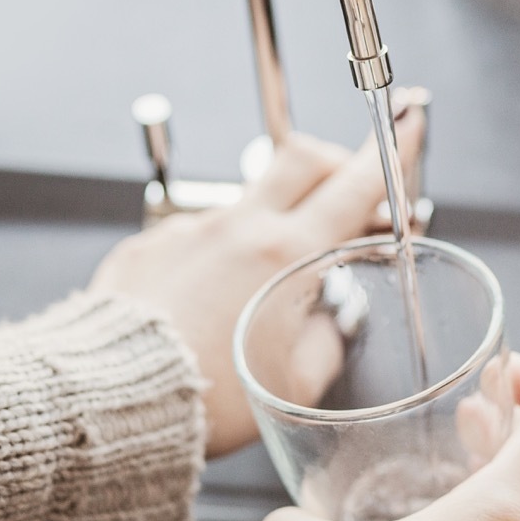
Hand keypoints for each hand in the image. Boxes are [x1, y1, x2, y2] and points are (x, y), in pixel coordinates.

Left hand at [88, 101, 425, 457]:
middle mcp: (238, 229)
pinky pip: (202, 231)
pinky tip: (217, 296)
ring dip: (278, 218)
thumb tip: (332, 320)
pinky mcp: (152, 245)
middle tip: (350, 191)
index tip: (408, 120)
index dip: (392, 149)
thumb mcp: (299, 383)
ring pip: (251, 198)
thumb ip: (330, 338)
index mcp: (286, 255)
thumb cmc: (206, 398)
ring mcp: (191, 230)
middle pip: (302, 157)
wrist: (111, 400)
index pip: (355, 183)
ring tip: (273, 275)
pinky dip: (224, 252)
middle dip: (337, 162)